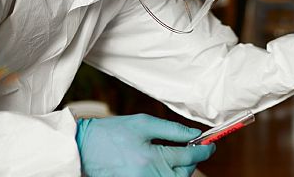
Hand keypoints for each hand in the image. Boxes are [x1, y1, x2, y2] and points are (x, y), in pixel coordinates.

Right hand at [76, 114, 214, 176]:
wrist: (82, 147)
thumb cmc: (112, 131)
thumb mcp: (144, 123)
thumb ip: (173, 129)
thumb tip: (195, 135)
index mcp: (151, 157)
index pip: (189, 156)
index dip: (205, 150)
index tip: (211, 145)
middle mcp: (148, 176)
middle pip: (184, 174)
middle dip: (192, 161)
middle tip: (192, 149)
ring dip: (181, 171)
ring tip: (178, 158)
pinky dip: (167, 176)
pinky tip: (164, 166)